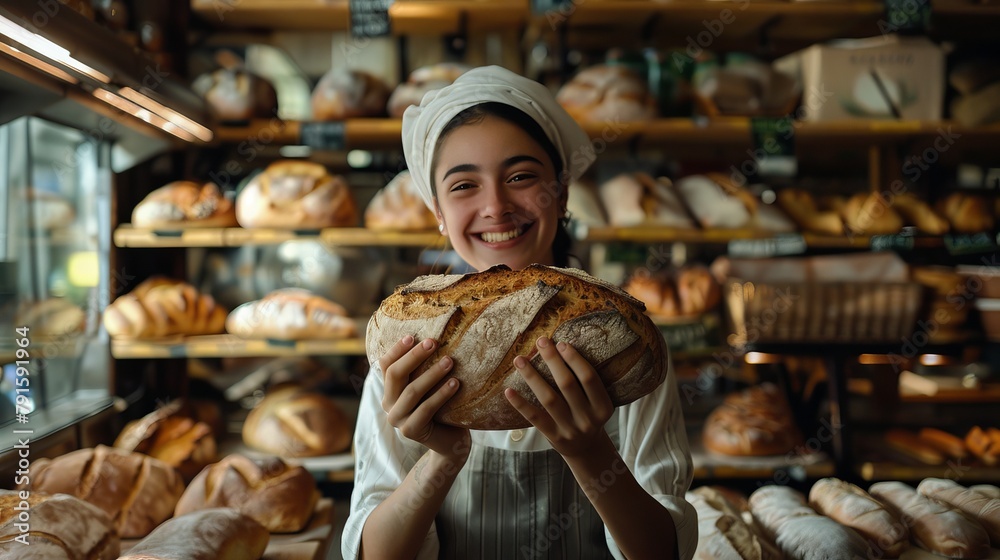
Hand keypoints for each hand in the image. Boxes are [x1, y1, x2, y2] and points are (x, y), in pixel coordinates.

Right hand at [379, 335, 470, 461]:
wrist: (450, 441)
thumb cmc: (442, 409)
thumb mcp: (430, 386)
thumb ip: (424, 369)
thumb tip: (434, 336)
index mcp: (389, 390)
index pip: (386, 365)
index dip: (397, 349)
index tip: (413, 335)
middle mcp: (388, 404)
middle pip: (395, 375)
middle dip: (414, 356)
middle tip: (434, 342)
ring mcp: (397, 419)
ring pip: (412, 391)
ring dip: (432, 374)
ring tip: (450, 361)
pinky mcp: (410, 432)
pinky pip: (426, 409)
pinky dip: (442, 394)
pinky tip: (455, 383)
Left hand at [504, 336, 613, 458]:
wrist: (586, 450)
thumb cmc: (588, 415)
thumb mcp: (597, 402)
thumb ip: (586, 382)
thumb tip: (561, 347)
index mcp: (603, 406)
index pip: (589, 378)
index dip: (574, 359)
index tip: (561, 343)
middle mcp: (587, 418)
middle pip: (567, 384)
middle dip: (552, 360)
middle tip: (541, 342)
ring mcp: (570, 429)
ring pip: (548, 398)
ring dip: (532, 377)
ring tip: (519, 360)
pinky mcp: (553, 436)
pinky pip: (534, 417)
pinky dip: (520, 404)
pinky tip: (508, 391)